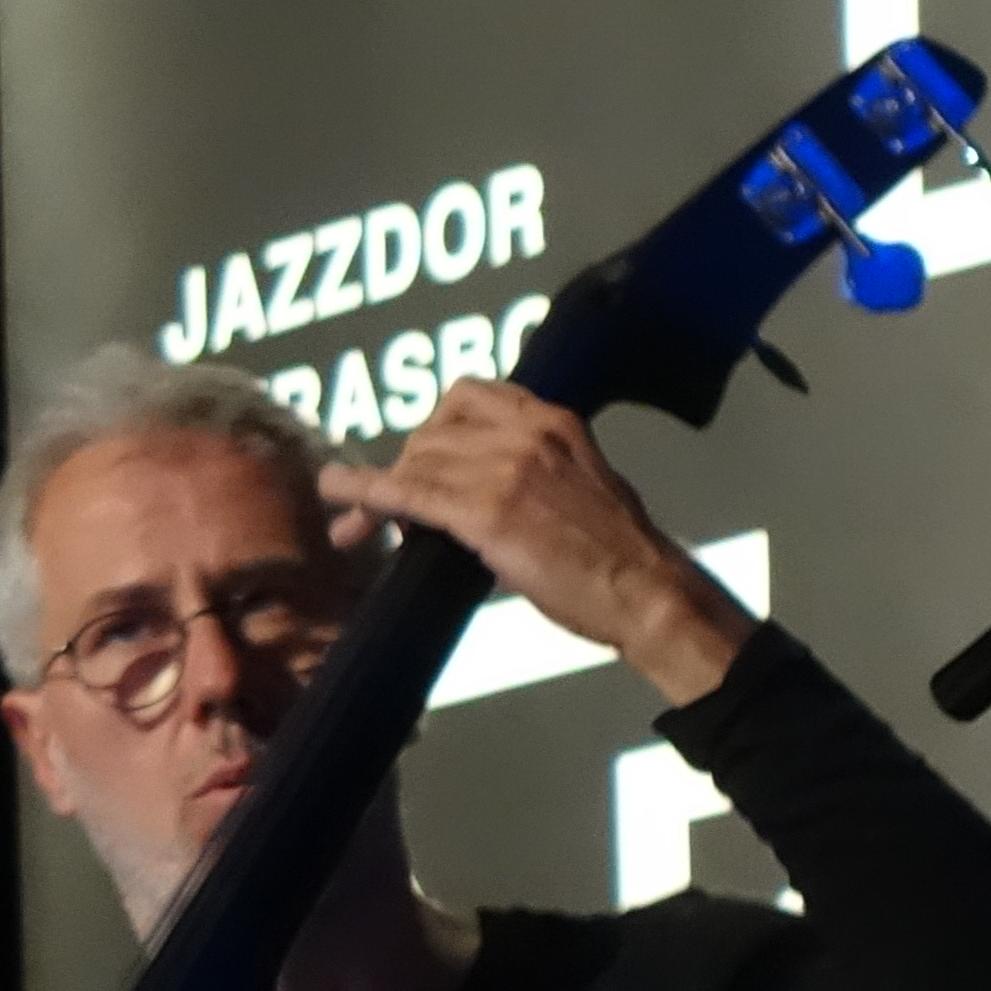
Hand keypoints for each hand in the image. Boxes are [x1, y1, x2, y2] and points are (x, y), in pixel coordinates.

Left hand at [320, 381, 750, 704]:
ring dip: (378, 495)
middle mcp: (526, 432)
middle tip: (381, 510)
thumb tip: (464, 487)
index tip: (416, 460)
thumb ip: (525, 469)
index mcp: (551, 420)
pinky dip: (366, 494)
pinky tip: (342, 499)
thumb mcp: (576, 484)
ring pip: (414, 464)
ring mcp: (505, 469)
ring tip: (360, 528)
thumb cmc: (616, 551)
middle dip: (400, 469)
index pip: (466, 395)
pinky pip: (407, 493)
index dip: (430, 428)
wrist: (649, 594)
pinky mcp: (486, 511)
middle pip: (430, 433)